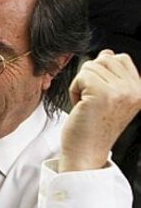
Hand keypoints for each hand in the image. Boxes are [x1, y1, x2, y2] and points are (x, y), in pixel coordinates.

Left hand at [61, 51, 140, 171]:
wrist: (85, 153)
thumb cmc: (92, 129)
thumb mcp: (110, 98)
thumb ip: (112, 75)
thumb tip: (107, 53)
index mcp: (140, 90)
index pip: (120, 58)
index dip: (102, 74)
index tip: (99, 97)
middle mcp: (135, 90)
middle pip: (104, 59)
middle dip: (91, 78)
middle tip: (92, 102)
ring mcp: (120, 91)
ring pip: (91, 66)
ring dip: (81, 85)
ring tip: (87, 106)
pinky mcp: (102, 94)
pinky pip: (81, 76)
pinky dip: (74, 90)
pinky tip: (80, 106)